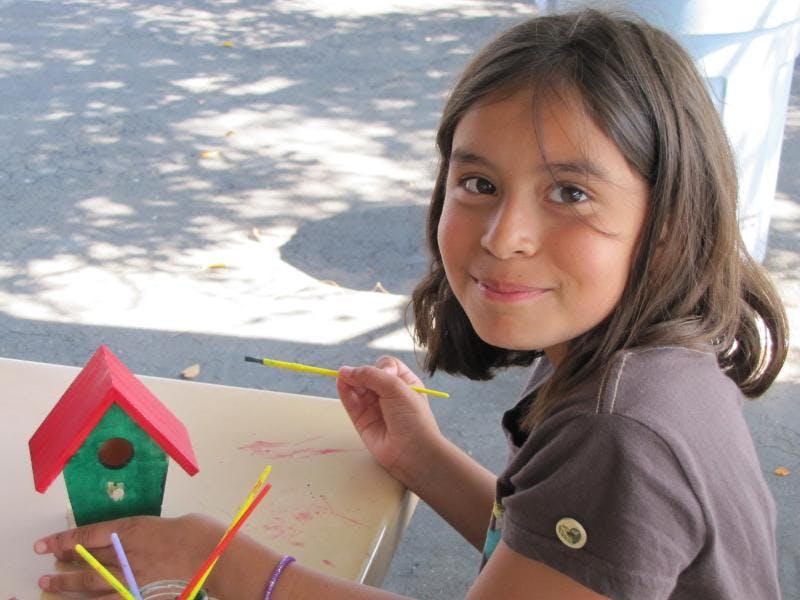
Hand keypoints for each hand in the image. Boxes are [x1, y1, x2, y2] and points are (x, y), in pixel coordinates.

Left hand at [34, 513, 224, 596]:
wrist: (214, 554)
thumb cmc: (197, 531)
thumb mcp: (164, 524)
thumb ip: (143, 533)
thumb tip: (130, 542)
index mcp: (132, 529)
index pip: (88, 535)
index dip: (64, 539)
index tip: (46, 544)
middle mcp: (126, 553)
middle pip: (86, 560)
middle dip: (63, 564)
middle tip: (46, 569)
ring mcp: (133, 577)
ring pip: (92, 583)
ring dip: (69, 585)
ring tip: (52, 585)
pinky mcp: (141, 595)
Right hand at [337, 356, 442, 486]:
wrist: (413, 452)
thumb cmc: (413, 419)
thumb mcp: (397, 388)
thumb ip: (372, 375)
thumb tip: (347, 370)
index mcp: (405, 383)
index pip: (387, 366)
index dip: (381, 367)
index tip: (385, 374)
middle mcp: (389, 394)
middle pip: (369, 375)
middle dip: (362, 374)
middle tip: (357, 376)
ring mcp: (375, 407)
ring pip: (358, 388)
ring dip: (350, 381)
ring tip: (344, 377)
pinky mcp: (363, 420)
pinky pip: (351, 402)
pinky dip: (344, 392)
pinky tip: (341, 383)